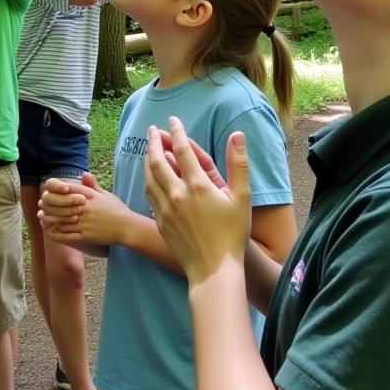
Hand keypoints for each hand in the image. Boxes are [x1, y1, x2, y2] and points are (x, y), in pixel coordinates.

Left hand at [40, 173, 130, 246]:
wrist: (127, 227)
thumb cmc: (117, 210)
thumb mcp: (105, 194)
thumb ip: (92, 185)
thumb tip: (83, 173)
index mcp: (88, 196)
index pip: (65, 191)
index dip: (53, 193)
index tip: (48, 196)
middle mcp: (84, 207)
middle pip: (58, 206)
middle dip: (47, 207)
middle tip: (41, 209)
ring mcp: (84, 222)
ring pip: (59, 221)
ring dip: (49, 220)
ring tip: (43, 219)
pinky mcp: (85, 235)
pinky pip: (65, 235)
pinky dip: (56, 233)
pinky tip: (51, 232)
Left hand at [143, 116, 250, 283]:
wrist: (213, 269)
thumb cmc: (232, 234)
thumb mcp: (242, 197)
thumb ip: (238, 163)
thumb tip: (237, 135)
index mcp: (198, 185)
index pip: (183, 149)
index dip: (177, 132)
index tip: (173, 120)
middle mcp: (177, 194)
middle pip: (159, 160)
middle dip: (154, 142)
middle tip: (152, 130)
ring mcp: (166, 209)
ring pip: (149, 177)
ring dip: (147, 159)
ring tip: (148, 149)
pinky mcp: (160, 222)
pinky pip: (149, 195)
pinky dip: (148, 180)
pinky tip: (149, 177)